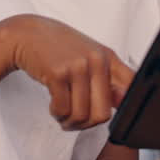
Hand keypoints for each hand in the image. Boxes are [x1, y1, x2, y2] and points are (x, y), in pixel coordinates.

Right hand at [0, 14, 135, 130]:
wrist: (28, 34)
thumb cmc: (59, 47)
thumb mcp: (89, 56)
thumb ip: (108, 78)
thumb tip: (123, 102)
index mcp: (108, 57)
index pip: (131, 87)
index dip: (125, 109)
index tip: (108, 115)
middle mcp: (96, 61)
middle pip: (102, 114)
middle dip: (86, 124)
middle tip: (75, 120)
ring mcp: (77, 66)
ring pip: (81, 116)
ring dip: (69, 122)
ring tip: (63, 113)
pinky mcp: (57, 73)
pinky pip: (62, 110)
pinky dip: (57, 114)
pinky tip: (54, 105)